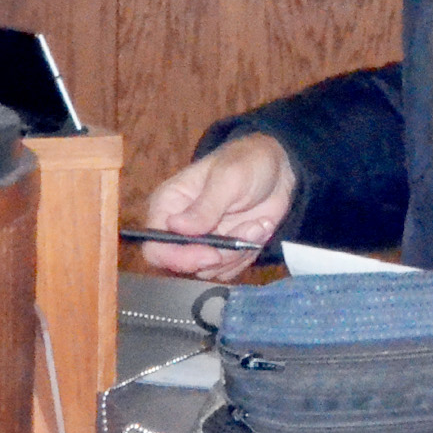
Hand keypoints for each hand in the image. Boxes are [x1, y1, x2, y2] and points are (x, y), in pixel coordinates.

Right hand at [138, 133, 295, 278]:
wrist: (277, 168)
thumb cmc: (247, 162)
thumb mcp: (229, 178)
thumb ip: (205, 206)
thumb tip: (175, 227)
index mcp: (169, 204)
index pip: (155, 245)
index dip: (178, 257)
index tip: (211, 254)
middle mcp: (180, 228)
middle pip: (183, 264)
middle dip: (219, 255)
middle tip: (246, 234)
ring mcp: (201, 241)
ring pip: (210, 270)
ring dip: (238, 252)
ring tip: (256, 224)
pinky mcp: (222, 250)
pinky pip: (229, 269)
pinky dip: (247, 253)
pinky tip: (259, 228)